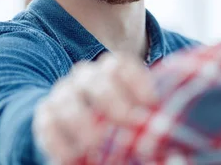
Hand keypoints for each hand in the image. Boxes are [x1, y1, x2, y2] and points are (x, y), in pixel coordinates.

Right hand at [33, 54, 157, 163]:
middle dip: (112, 98)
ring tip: (95, 143)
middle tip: (128, 121)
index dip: (136, 80)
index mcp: (110, 73)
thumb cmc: (120, 128)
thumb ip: (150, 126)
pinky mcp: (45, 117)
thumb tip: (175, 155)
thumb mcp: (138, 122)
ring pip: (67, 98)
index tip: (152, 103)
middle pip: (95, 77)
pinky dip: (56, 140)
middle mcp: (85, 78)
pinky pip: (46, 122)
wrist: (85, 138)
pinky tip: (72, 157)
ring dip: (81, 119)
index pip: (120, 64)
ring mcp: (63, 95)